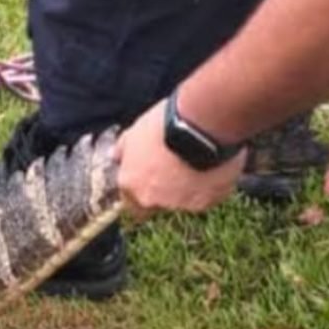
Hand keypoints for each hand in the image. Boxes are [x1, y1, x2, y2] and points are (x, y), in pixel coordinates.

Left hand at [112, 100, 246, 220]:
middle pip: (155, 203)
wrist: (202, 125)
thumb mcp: (135, 131)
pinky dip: (209, 187)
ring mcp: (179, 203)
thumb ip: (123, 149)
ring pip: (182, 202)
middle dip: (164, 191)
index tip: (151, 177)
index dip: (140, 189)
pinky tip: (214, 167)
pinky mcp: (206, 202)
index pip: (129, 201)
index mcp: (130, 183)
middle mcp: (150, 199)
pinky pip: (207, 198)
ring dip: (187, 188)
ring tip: (198, 162)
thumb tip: (115, 155)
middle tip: (176, 168)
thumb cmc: (166, 124)